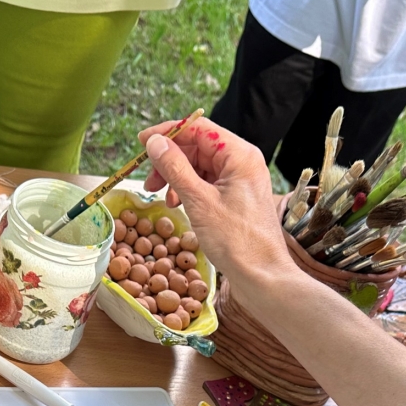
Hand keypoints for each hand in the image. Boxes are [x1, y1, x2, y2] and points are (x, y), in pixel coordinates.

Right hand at [138, 118, 293, 295]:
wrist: (262, 276)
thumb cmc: (237, 241)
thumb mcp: (199, 201)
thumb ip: (175, 168)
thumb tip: (155, 143)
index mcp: (239, 155)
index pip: (199, 129)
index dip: (168, 133)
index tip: (143, 143)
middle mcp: (242, 162)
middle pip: (198, 147)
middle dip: (170, 160)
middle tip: (148, 180)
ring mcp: (241, 181)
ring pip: (200, 167)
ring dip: (177, 177)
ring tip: (162, 197)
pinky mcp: (237, 198)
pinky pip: (207, 184)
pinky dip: (189, 191)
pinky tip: (177, 204)